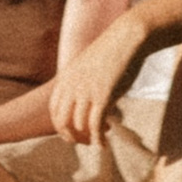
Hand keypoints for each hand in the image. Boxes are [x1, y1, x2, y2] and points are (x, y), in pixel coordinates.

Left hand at [47, 15, 142, 147]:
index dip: (62, 125)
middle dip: (71, 136)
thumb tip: (82, 105)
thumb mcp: (86, 66)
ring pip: (78, 126)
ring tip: (101, 135)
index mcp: (65, 77)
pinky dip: (98, 139)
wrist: (127, 38)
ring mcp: (86, 91)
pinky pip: (95, 126)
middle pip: (61, 121)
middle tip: (85, 141)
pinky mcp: (103, 96)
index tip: (75, 131)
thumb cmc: (111, 52)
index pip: (54, 110)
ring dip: (89, 138)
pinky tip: (105, 143)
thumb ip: (79, 83)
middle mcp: (71, 85)